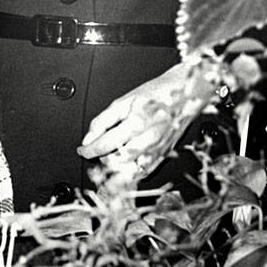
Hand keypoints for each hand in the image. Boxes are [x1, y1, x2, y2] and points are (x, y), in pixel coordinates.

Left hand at [77, 61, 214, 174]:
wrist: (184, 94)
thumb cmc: (154, 94)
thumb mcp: (123, 101)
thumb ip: (103, 121)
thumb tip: (88, 139)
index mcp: (136, 122)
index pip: (105, 144)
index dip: (89, 150)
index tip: (82, 150)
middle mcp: (148, 139)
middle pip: (117, 162)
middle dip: (102, 159)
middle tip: (98, 151)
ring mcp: (158, 150)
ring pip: (131, 172)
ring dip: (116, 168)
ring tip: (111, 156)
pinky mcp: (165, 156)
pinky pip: (145, 172)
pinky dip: (131, 171)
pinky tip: (126, 162)